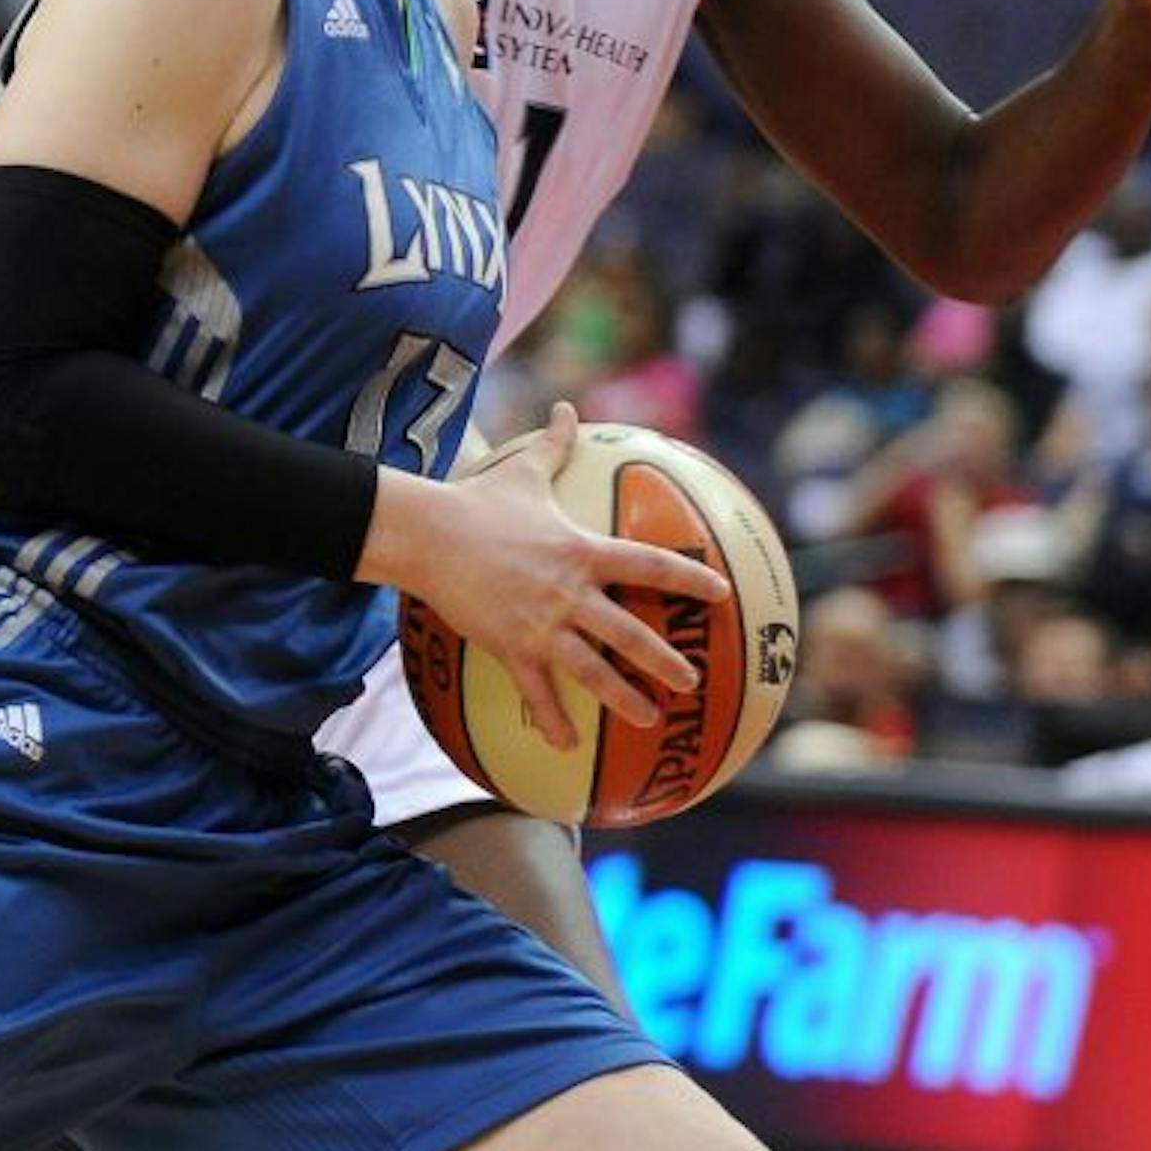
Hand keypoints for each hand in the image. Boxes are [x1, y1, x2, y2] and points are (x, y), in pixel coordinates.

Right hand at [391, 402, 729, 752]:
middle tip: (693, 680)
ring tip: (651, 719)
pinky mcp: (511, 647)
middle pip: (632, 632)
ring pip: (594, 670)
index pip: (651, 564)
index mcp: (583, 551)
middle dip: (666, 659)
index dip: (690, 577)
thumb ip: (556, 443)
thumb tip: (568, 406)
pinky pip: (536, 691)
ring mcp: (542, 624)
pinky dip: (551, 719)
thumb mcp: (524, 470)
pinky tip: (564, 745)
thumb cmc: (478, 500)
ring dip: (625, 697)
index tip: (720, 593)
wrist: (429, 535)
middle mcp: (571, 593)